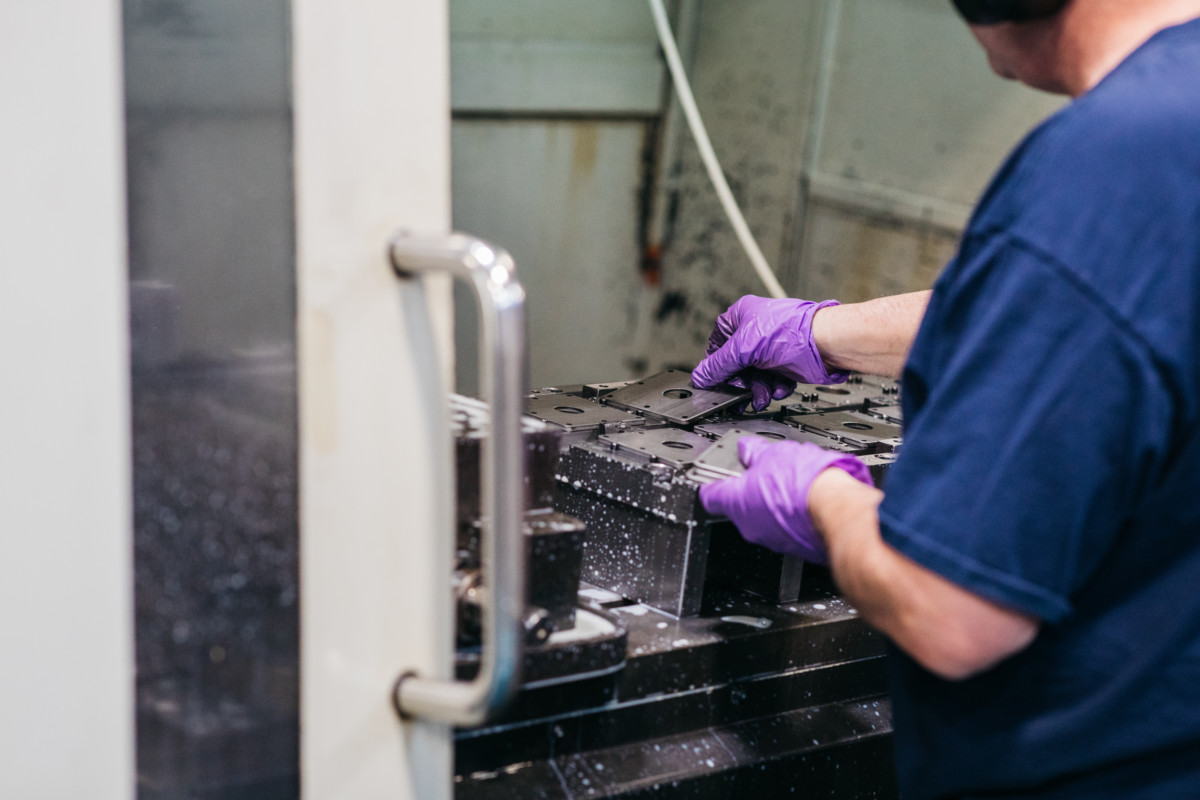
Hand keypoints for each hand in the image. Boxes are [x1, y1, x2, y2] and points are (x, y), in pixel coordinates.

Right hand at [691, 296, 846, 411]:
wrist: (827, 344)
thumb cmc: (790, 332)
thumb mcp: (743, 348)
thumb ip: (719, 365)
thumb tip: (700, 376)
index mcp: (740, 316)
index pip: (716, 346)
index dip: (717, 366)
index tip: (718, 382)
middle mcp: (753, 331)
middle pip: (734, 366)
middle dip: (741, 383)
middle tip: (743, 394)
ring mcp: (769, 348)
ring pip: (752, 377)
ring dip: (757, 389)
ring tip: (764, 395)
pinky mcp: (783, 363)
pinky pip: (769, 381)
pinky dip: (773, 388)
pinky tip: (779, 388)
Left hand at [699, 437, 872, 564]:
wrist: (839, 511)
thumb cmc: (805, 484)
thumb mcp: (774, 453)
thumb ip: (755, 452)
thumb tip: (748, 449)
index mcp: (736, 502)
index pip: (710, 494)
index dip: (713, 480)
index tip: (719, 473)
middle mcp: (749, 526)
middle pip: (740, 505)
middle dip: (751, 489)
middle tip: (766, 470)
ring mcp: (772, 539)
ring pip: (765, 518)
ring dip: (775, 502)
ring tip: (793, 482)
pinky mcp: (795, 547)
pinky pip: (787, 528)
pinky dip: (793, 515)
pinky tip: (806, 499)